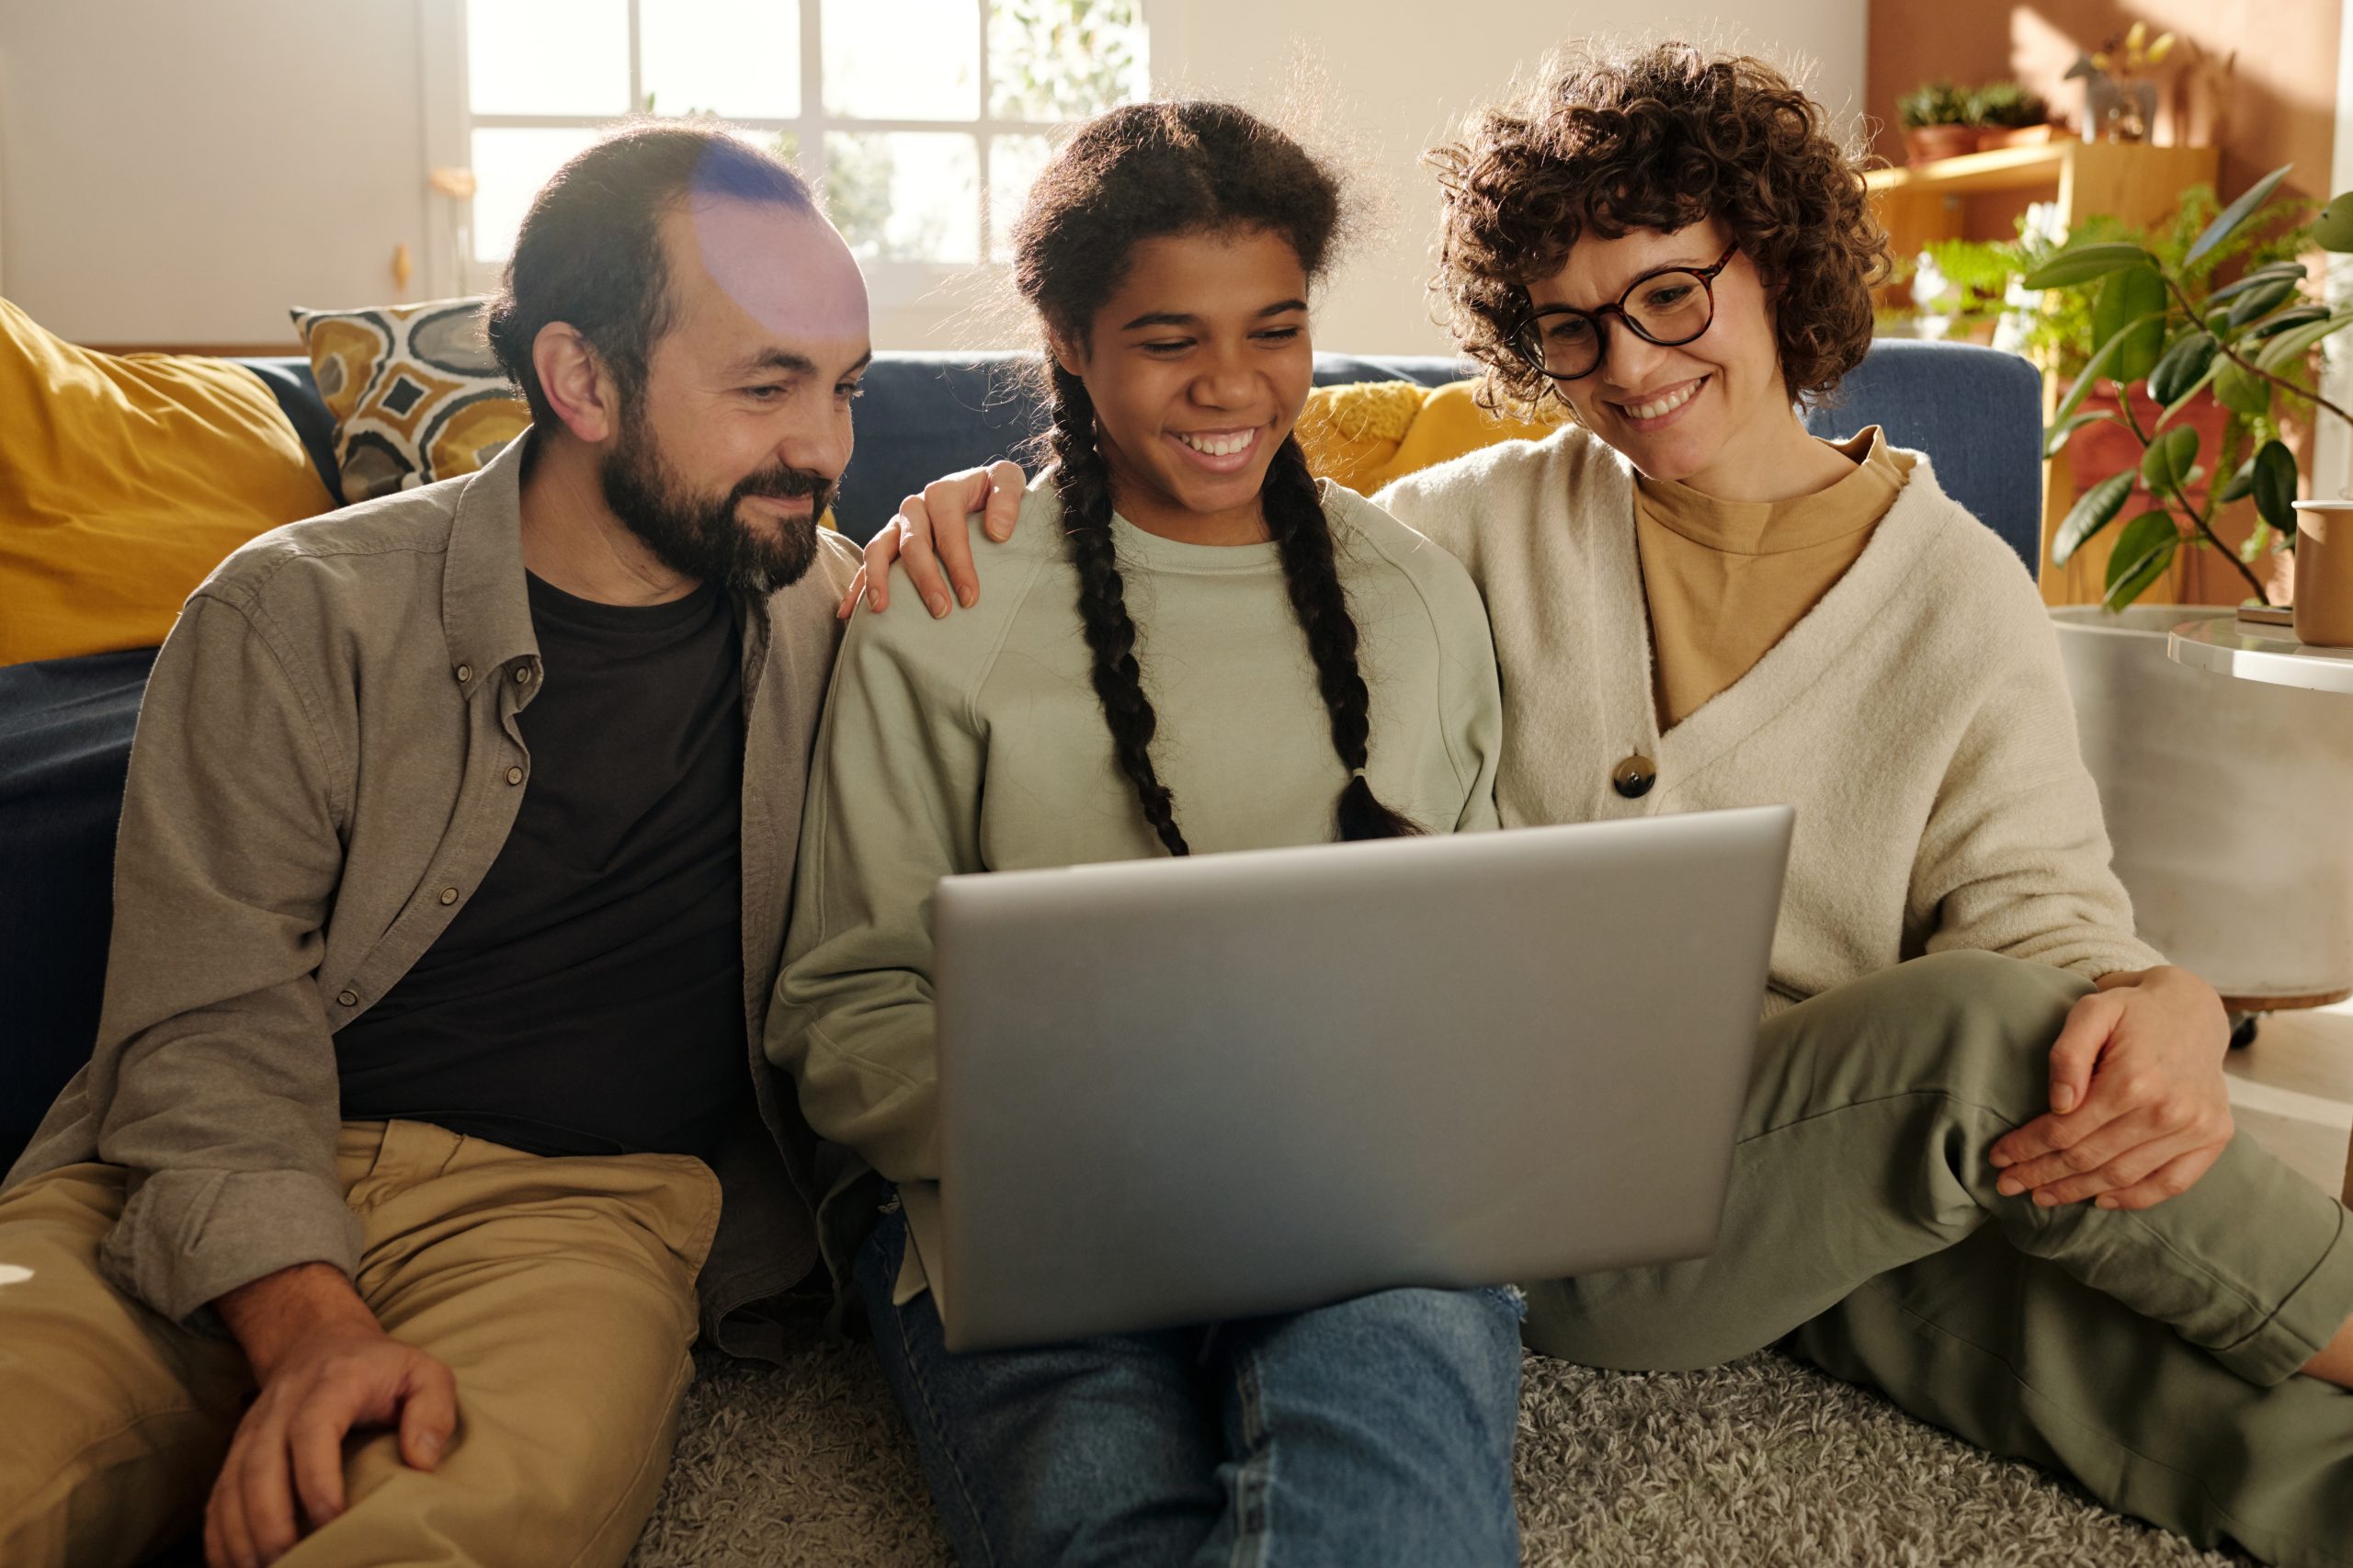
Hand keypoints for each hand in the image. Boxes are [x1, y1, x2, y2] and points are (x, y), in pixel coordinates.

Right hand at [206, 1264, 456, 1567]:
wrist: (319, 1341)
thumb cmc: (381, 1367)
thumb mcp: (424, 1372)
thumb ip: (434, 1410)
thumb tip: (422, 1462)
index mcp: (331, 1384)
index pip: (312, 1431)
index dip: (317, 1479)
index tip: (333, 1522)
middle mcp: (281, 1406)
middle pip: (260, 1467)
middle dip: (272, 1522)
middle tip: (295, 1562)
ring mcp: (252, 1430)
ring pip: (232, 1486)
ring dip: (242, 1536)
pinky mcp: (237, 1452)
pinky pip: (217, 1497)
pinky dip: (220, 1536)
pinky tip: (235, 1566)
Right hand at [838, 460, 1027, 618]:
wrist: (977, 491)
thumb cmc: (994, 492)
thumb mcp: (1007, 480)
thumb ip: (1008, 498)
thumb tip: (997, 532)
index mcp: (943, 492)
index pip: (949, 530)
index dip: (958, 564)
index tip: (970, 597)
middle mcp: (915, 507)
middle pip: (913, 543)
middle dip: (925, 579)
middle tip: (941, 611)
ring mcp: (897, 525)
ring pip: (879, 549)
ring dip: (877, 579)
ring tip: (881, 609)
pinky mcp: (889, 542)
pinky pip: (867, 563)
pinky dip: (856, 586)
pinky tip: (849, 612)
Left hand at [1987, 966, 2233, 1211]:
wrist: (2193, 1010)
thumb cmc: (2132, 1012)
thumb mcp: (2091, 1011)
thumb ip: (2067, 1053)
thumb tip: (2059, 1105)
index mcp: (2132, 1080)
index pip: (2065, 1131)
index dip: (2027, 1148)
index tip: (1998, 1158)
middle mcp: (2167, 1111)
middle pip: (2089, 1158)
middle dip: (2041, 1175)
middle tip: (2008, 1184)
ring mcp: (2194, 1128)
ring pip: (2122, 1176)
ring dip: (2077, 1192)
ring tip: (2043, 1196)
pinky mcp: (2214, 1137)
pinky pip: (2171, 1183)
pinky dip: (2133, 1198)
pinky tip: (2099, 1200)